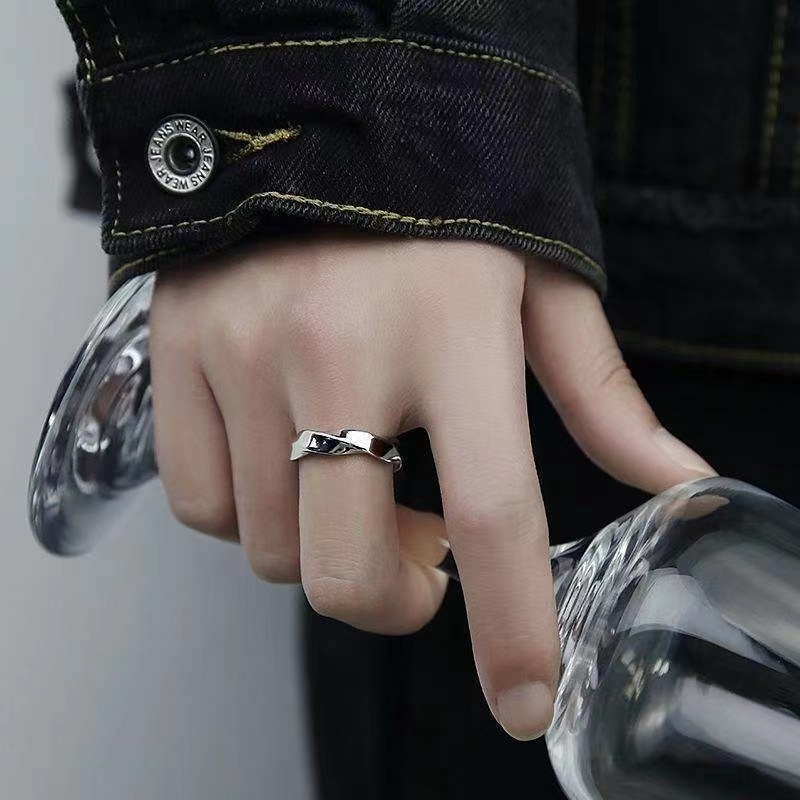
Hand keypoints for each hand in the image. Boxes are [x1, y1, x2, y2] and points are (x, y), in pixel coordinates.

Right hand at [149, 233, 714, 739]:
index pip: (493, 512)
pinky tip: (284, 459)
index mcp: (453, 328)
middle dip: (393, 602)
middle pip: (348, 569)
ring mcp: (243, 355)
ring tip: (353, 476)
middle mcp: (338, 348)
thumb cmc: (443, 206)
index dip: (513, 629)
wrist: (315, 117)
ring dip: (325, 544)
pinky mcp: (178, 355)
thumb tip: (675, 482)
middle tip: (420, 554)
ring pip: (272, 549)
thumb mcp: (537, 285)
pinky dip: (249, 514)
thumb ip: (603, 397)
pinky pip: (200, 505)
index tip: (523, 702)